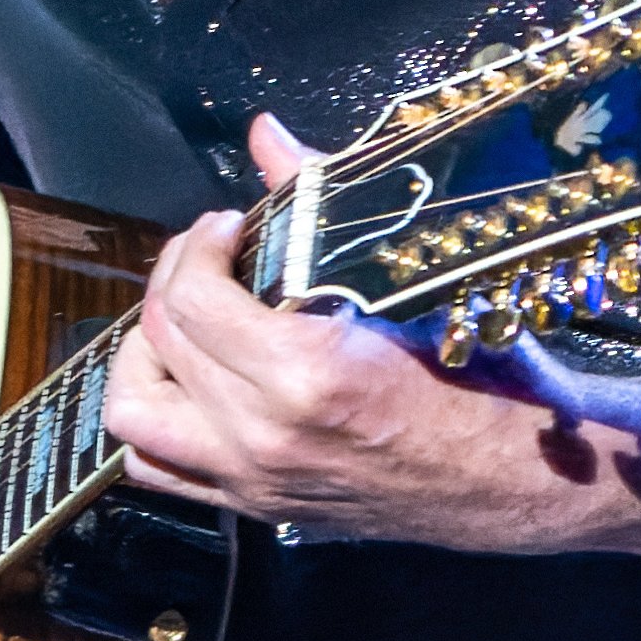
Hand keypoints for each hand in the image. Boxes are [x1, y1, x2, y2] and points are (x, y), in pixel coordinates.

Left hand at [103, 116, 575, 546]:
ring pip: (135, 414)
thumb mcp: (401, 280)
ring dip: (146, 356)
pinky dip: (158, 418)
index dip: (199, 245)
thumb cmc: (468, 373)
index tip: (229, 224)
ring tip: (186, 320)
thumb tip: (265, 133)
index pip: (194, 298)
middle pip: (161, 341)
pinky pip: (158, 468)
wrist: (505, 479)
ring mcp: (251, 479)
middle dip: (175, 278)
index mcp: (302, 374)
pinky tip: (196, 379)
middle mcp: (261, 434)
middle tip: (212, 254)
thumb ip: (318, 200)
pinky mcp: (253, 506)